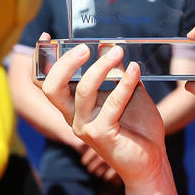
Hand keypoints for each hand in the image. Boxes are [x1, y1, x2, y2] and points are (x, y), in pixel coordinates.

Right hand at [41, 41, 167, 183]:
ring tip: (118, 52)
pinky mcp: (101, 134)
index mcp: (74, 106)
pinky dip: (124, 83)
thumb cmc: (138, 126)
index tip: (47, 36)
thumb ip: (117, 74)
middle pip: (52, 87)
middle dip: (66, 63)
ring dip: (102, 67)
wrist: (152, 158)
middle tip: (87, 48)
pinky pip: (111, 103)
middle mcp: (73, 116)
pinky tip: (135, 70)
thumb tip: (112, 49)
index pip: (47, 83)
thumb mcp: (127, 92)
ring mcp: (85, 127)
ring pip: (83, 90)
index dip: (42, 60)